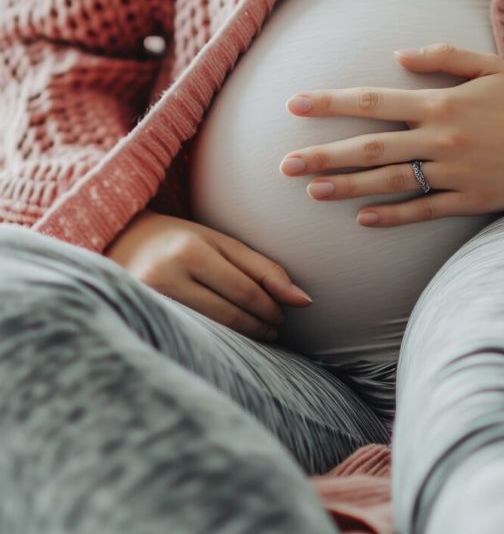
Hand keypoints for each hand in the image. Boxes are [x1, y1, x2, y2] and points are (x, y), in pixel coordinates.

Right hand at [103, 208, 312, 340]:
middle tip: (276, 327)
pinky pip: (191, 337)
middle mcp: (167, 275)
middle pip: (231, 313)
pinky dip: (218, 341)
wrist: (121, 242)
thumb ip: (263, 269)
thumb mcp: (221, 243)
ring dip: (245, 336)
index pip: (246, 290)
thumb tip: (304, 300)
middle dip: (262, 323)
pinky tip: (230, 340)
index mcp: (191, 250)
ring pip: (213, 331)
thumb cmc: (182, 241)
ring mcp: (149, 301)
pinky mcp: (142, 318)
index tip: (288, 312)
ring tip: (261, 333)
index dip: (273, 306)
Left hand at [279, 43, 503, 226]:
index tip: (293, 106)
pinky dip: (392, 215)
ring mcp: (455, 173)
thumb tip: (398, 55)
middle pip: (370, 148)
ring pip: (390, 183)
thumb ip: (443, 57)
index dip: (329, 103)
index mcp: (442, 103)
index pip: (373, 101)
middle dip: (323, 154)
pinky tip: (362, 219)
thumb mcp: (490, 66)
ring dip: (346, 188)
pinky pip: (423, 210)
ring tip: (311, 191)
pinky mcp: (470, 201)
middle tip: (284, 165)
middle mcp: (442, 139)